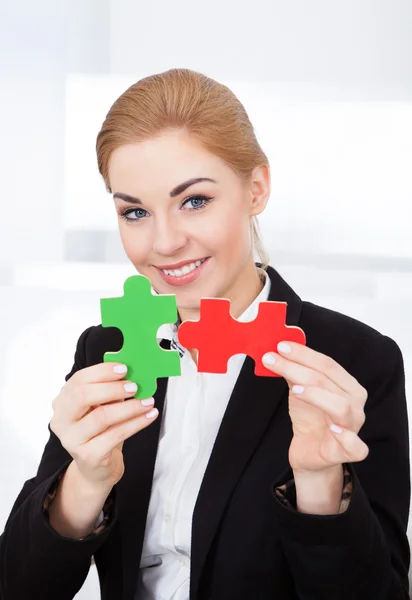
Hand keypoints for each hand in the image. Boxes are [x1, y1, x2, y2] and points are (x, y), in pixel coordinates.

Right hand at [50, 362, 158, 488]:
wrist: (96, 468)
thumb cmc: (100, 432)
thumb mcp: (101, 407)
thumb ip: (110, 390)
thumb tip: (133, 372)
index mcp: (63, 402)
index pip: (78, 380)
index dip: (102, 372)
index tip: (124, 368)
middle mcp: (61, 420)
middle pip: (83, 396)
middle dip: (112, 388)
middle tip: (135, 386)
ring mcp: (72, 439)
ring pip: (102, 416)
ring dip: (130, 407)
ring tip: (148, 401)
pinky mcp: (88, 456)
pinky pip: (115, 435)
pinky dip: (136, 423)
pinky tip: (149, 416)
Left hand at [262, 342, 368, 474]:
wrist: (309, 450)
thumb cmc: (310, 418)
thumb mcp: (300, 390)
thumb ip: (294, 371)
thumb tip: (279, 350)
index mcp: (348, 386)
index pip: (328, 364)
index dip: (304, 354)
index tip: (281, 346)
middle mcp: (355, 404)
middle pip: (329, 382)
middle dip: (298, 368)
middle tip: (274, 360)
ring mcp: (353, 427)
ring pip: (342, 407)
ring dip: (317, 395)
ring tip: (295, 390)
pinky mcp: (348, 452)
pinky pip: (356, 447)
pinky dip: (347, 437)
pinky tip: (334, 429)